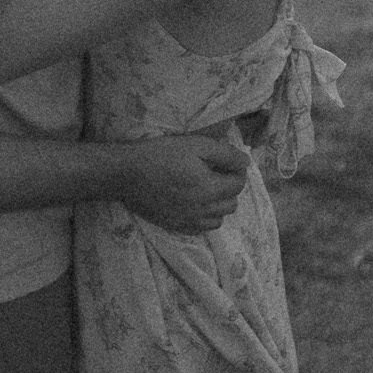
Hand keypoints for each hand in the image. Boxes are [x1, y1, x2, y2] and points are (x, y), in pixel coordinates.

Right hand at [120, 134, 250, 233]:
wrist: (126, 174)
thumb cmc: (161, 154)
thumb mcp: (195, 145)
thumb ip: (224, 154)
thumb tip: (246, 163)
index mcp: (209, 189)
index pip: (238, 184)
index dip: (236, 171)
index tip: (226, 162)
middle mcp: (203, 210)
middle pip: (232, 203)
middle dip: (229, 187)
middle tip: (214, 173)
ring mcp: (189, 221)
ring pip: (219, 218)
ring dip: (218, 204)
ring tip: (205, 189)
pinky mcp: (177, 227)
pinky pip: (202, 228)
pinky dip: (205, 216)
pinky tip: (193, 202)